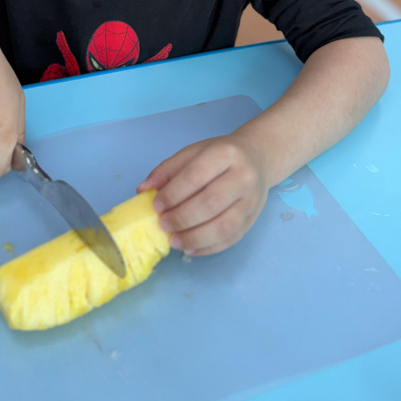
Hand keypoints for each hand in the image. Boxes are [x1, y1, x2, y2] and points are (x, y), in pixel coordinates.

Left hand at [137, 132, 269, 255]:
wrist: (257, 158)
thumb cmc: (220, 155)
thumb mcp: (193, 152)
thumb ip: (167, 170)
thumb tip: (142, 190)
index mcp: (225, 153)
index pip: (196, 176)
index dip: (173, 194)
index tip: (156, 206)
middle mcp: (243, 176)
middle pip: (210, 203)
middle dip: (182, 218)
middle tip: (163, 225)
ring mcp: (251, 200)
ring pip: (224, 226)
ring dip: (195, 237)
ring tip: (174, 241)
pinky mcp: (253, 219)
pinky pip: (231, 239)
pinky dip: (208, 248)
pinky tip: (190, 248)